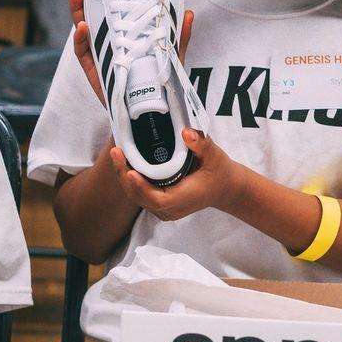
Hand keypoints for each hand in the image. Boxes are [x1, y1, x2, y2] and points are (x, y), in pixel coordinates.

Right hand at [70, 0, 193, 105]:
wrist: (150, 115)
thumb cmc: (159, 84)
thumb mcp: (171, 56)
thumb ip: (179, 37)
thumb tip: (188, 12)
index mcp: (125, 34)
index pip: (113, 8)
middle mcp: (109, 43)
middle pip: (93, 14)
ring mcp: (100, 56)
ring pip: (83, 30)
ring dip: (78, 12)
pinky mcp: (95, 73)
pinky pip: (84, 54)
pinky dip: (81, 40)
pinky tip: (82, 27)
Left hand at [109, 129, 245, 221]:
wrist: (225, 188)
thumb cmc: (219, 171)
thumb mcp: (214, 155)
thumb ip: (201, 144)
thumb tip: (186, 132)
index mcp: (182, 199)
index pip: (156, 198)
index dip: (141, 186)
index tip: (130, 170)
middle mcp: (169, 209)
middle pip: (139, 196)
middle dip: (124, 175)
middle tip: (116, 152)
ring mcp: (163, 209)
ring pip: (136, 195)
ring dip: (124, 176)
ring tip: (117, 153)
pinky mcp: (159, 204)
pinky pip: (139, 193)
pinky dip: (130, 179)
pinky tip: (124, 161)